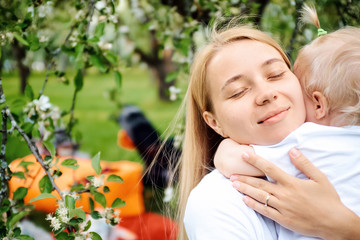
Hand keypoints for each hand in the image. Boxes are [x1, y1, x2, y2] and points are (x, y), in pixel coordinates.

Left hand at [230, 149, 359, 239]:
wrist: (334, 223)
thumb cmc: (328, 199)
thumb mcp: (320, 178)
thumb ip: (304, 164)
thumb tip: (292, 150)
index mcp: (292, 183)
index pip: (270, 169)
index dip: (256, 161)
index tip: (244, 154)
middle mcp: (285, 195)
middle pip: (260, 184)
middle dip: (245, 178)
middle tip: (232, 173)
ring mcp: (282, 208)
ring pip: (260, 197)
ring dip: (245, 190)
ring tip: (234, 184)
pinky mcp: (283, 219)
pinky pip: (265, 211)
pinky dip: (254, 205)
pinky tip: (245, 200)